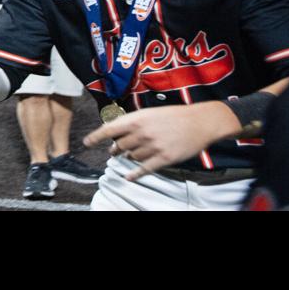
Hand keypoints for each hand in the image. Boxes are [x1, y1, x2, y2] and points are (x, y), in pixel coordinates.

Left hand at [82, 102, 240, 181]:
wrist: (201, 122)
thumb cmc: (176, 116)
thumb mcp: (152, 112)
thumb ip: (134, 123)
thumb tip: (117, 136)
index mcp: (138, 118)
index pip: (110, 129)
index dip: (96, 136)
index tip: (86, 142)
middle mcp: (143, 133)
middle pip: (120, 146)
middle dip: (117, 149)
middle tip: (116, 150)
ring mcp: (153, 147)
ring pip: (132, 157)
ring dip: (131, 157)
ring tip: (137, 152)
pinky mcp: (163, 158)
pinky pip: (144, 169)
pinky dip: (134, 174)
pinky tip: (129, 177)